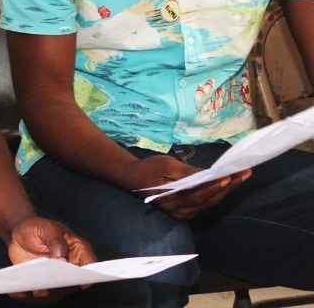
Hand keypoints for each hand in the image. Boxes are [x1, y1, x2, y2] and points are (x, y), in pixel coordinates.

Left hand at [5, 217, 96, 303]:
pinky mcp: (42, 283)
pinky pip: (38, 293)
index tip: (83, 282)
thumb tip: (63, 262)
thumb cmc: (37, 227)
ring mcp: (56, 277)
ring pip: (56, 292)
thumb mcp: (47, 228)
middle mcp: (70, 267)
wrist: (18, 232)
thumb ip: (57, 243)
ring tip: (36, 290)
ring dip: (46, 294)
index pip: (90, 264)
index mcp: (77, 250)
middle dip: (63, 286)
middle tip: (53, 285)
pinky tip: (20, 291)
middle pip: (72, 282)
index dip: (89, 275)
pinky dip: (28, 295)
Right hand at [127, 154, 250, 219]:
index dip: (214, 185)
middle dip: (228, 186)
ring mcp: (183, 213)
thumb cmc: (149, 168)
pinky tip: (228, 185)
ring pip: (210, 202)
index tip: (230, 175)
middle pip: (208, 199)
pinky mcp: (186, 212)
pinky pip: (205, 204)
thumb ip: (187, 173)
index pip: (198, 193)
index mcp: (171, 198)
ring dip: (227, 190)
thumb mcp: (167, 165)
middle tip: (244, 173)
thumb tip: (208, 174)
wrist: (134, 178)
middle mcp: (179, 210)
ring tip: (242, 177)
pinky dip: (218, 194)